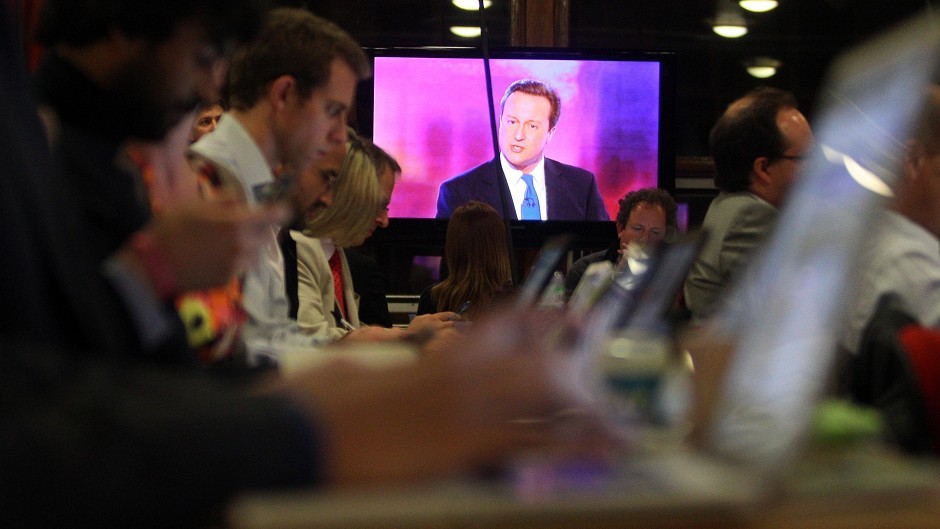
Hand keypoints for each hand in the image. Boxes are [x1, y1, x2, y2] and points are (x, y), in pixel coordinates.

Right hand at [130, 200, 287, 292]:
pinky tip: (220, 255)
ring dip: (252, 245)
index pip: (273, 217)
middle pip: (268, 236)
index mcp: (237, 223)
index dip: (281, 211)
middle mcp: (243, 246)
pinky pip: (243, 266)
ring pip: (258, 253)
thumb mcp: (196, 206)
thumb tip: (242, 200)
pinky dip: (239, 259)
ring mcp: (237, 265)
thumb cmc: (172, 230)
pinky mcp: (229, 279)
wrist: (155, 266)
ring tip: (232, 240)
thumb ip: (225, 202)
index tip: (283, 208)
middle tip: (249, 223)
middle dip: (263, 228)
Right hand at [277, 306, 618, 486]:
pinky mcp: (464, 446)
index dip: (543, 320)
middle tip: (601, 379)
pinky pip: (536, 442)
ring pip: (546, 395)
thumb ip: (382, 368)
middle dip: (574, 369)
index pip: (503, 325)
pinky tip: (601, 448)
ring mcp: (466, 407)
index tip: (570, 317)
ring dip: (584, 408)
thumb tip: (386, 370)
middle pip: (537, 360)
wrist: (304, 435)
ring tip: (614, 421)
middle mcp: (461, 373)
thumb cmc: (319, 407)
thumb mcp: (354, 374)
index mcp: (436, 357)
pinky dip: (575, 444)